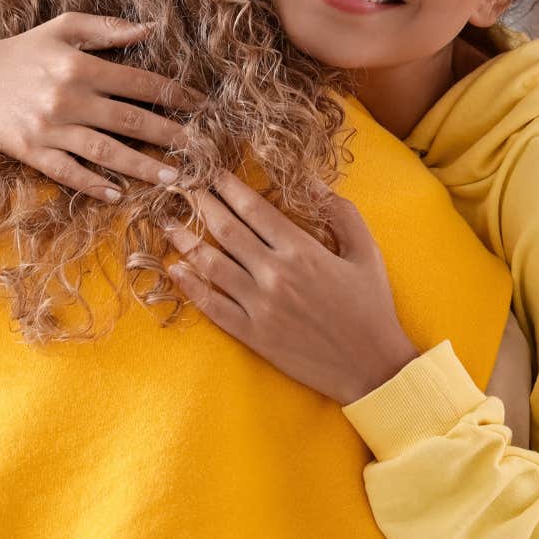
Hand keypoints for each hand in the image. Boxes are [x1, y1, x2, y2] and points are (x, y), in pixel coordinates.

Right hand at [0, 12, 204, 200]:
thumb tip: (151, 28)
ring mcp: (50, 128)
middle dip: (171, 135)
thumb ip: (107, 28)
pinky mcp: (32, 152)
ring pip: (106, 151)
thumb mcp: (62, 28)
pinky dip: (94, 184)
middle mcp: (68, 98)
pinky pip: (69, 172)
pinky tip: (119, 194)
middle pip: (131, 120)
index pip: (140, 83)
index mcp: (80, 66)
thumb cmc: (22, 51)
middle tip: (202, 149)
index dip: (174, 94)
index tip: (201, 106)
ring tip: (175, 178)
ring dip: (143, 166)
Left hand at [160, 172, 421, 405]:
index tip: (210, 172)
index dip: (227, 186)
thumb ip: (340, 212)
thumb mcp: (366, 251)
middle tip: (180, 186)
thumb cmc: (372, 306)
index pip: (253, 209)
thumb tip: (312, 183)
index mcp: (301, 250)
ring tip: (166, 222)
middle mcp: (274, 274)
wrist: (371, 366)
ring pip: (210, 264)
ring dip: (185, 240)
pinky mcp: (252, 334)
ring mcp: (259, 306)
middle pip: (225, 229)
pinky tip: (175, 270)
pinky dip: (190, 285)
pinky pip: (212, 305)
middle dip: (200, 203)